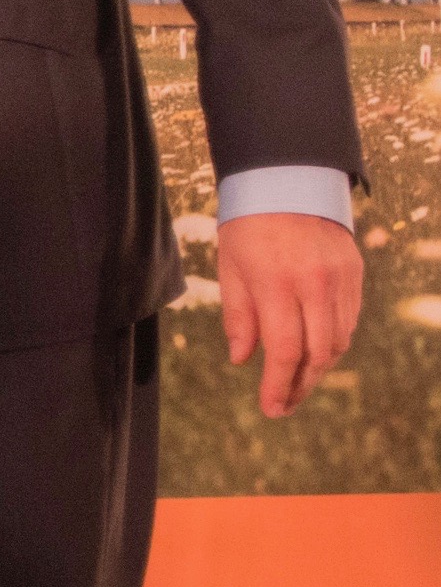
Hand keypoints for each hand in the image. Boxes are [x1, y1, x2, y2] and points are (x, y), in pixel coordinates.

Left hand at [217, 211, 361, 417]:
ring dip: (319, 367)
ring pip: (338, 340)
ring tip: (297, 383)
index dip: (279, 386)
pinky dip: (333, 341)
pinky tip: (315, 351)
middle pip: (318, 353)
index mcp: (277, 283)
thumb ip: (239, 317)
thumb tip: (242, 360)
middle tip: (284, 405)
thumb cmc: (248, 224)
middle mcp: (314, 283)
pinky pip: (349, 319)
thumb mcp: (230, 268)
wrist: (287, 178)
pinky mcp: (354, 271)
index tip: (270, 408)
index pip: (284, 351)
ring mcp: (340, 278)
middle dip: (301, 385)